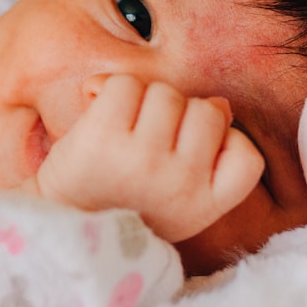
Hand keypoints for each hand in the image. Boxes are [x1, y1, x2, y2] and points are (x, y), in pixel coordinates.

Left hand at [31, 75, 263, 242]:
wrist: (58, 222)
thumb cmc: (121, 202)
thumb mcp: (175, 195)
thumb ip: (205, 152)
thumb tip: (221, 105)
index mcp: (203, 206)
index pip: (248, 157)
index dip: (226, 143)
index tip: (192, 157)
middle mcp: (180, 185)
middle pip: (208, 109)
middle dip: (180, 115)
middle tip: (147, 143)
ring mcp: (143, 161)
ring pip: (167, 93)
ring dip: (144, 101)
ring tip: (123, 132)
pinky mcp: (102, 139)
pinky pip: (126, 83)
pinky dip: (111, 91)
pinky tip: (99, 119)